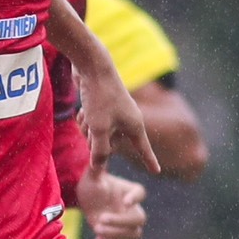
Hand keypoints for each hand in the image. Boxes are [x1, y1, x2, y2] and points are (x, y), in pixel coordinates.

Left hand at [77, 167, 148, 238]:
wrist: (88, 200)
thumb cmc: (92, 185)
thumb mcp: (91, 177)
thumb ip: (96, 170)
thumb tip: (96, 159)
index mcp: (130, 191)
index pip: (140, 193)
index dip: (135, 198)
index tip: (124, 201)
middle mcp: (133, 208)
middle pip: (139, 218)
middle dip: (121, 222)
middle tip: (101, 218)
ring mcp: (128, 224)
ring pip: (135, 235)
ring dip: (117, 235)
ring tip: (96, 229)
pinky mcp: (120, 237)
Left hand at [79, 59, 161, 175]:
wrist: (93, 67)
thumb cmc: (100, 98)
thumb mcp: (99, 129)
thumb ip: (99, 151)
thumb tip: (98, 168)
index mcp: (134, 125)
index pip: (143, 148)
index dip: (149, 160)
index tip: (156, 171)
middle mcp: (127, 119)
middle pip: (110, 144)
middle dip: (96, 140)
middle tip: (92, 127)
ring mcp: (114, 113)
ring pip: (97, 134)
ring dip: (87, 129)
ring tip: (86, 115)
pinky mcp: (101, 106)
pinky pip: (91, 122)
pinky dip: (84, 119)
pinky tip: (82, 109)